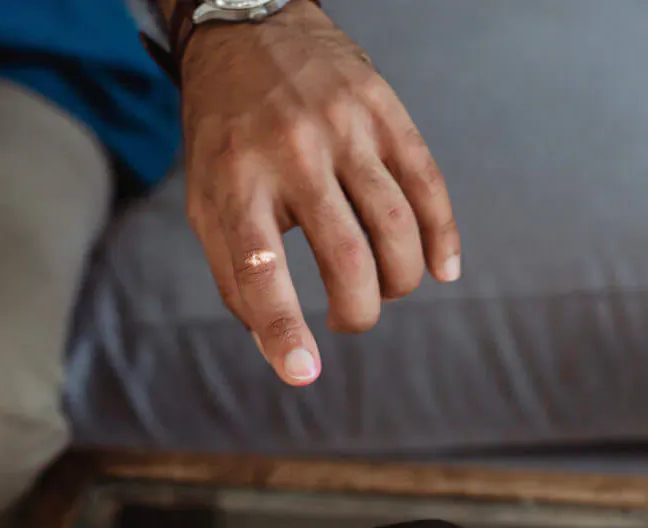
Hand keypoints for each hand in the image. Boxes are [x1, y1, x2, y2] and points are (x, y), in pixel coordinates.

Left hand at [178, 1, 460, 386]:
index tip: (303, 373)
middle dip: (358, 311)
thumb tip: (274, 346)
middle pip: (346, 257)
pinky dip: (443, 237)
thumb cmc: (225, 132)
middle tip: (351, 320)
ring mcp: (342, 128)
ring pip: (396, 227)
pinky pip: (428, 184)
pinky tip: (442, 269)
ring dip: (399, 280)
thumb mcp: (205, 195)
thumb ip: (234, 271)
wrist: (249, 27)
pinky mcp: (383, 111)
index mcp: (235, 180)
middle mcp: (290, 152)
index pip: (259, 268)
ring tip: (387, 289)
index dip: (283, 328)